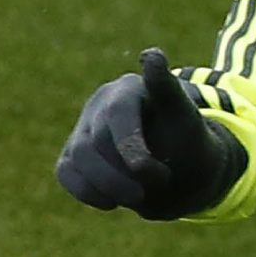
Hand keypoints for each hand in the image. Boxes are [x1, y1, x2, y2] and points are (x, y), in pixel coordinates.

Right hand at [55, 48, 244, 219]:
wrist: (180, 171)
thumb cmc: (188, 141)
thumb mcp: (188, 119)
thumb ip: (169, 92)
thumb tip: (150, 55)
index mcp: (131, 89)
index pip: (122, 109)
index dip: (130, 128)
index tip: (150, 89)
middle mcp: (101, 103)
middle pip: (100, 137)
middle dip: (130, 167)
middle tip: (160, 181)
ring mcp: (83, 128)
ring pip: (79, 157)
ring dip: (110, 184)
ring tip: (140, 195)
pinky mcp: (72, 154)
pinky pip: (67, 173)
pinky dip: (88, 191)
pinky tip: (112, 201)